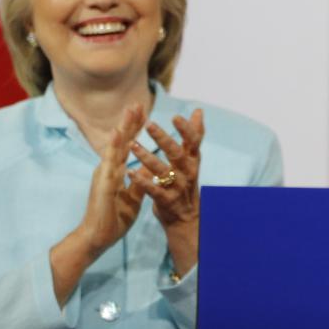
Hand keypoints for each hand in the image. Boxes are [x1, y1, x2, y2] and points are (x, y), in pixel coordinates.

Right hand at [77, 104, 148, 253]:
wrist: (96, 238)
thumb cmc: (113, 218)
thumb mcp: (133, 197)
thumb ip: (139, 181)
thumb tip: (149, 167)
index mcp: (115, 171)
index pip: (127, 146)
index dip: (135, 129)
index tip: (143, 112)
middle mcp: (108, 169)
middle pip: (120, 141)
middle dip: (129, 122)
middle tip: (138, 102)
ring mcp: (104, 175)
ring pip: (115, 147)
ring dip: (122, 127)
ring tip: (130, 110)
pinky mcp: (103, 184)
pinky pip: (110, 163)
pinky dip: (114, 147)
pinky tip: (118, 134)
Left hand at [130, 110, 204, 275]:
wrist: (186, 218)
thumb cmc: (186, 182)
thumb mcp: (192, 158)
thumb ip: (193, 135)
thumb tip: (199, 111)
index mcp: (193, 160)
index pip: (194, 141)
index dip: (186, 129)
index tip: (175, 117)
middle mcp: (188, 172)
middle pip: (177, 153)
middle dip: (163, 138)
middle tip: (149, 124)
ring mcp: (177, 187)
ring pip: (163, 171)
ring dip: (147, 157)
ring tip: (133, 145)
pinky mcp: (166, 201)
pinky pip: (153, 190)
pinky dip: (142, 181)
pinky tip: (129, 172)